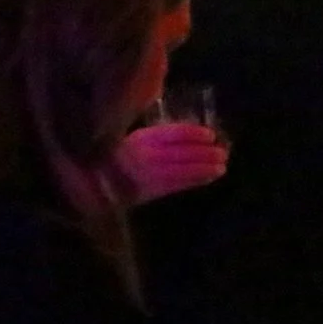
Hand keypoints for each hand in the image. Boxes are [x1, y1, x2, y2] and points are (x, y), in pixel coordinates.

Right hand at [113, 122, 227, 202]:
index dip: (194, 134)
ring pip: (184, 170)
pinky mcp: (153, 190)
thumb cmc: (121, 155)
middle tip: (223, 152)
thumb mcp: (137, 138)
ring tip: (222, 167)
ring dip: (206, 169)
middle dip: (206, 153)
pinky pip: (179, 185)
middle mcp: (147, 154)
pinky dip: (196, 180)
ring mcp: (150, 173)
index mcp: (142, 138)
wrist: (99, 181)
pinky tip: (209, 177)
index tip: (210, 134)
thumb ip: (160, 136)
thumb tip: (193, 135)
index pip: (174, 133)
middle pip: (183, 153)